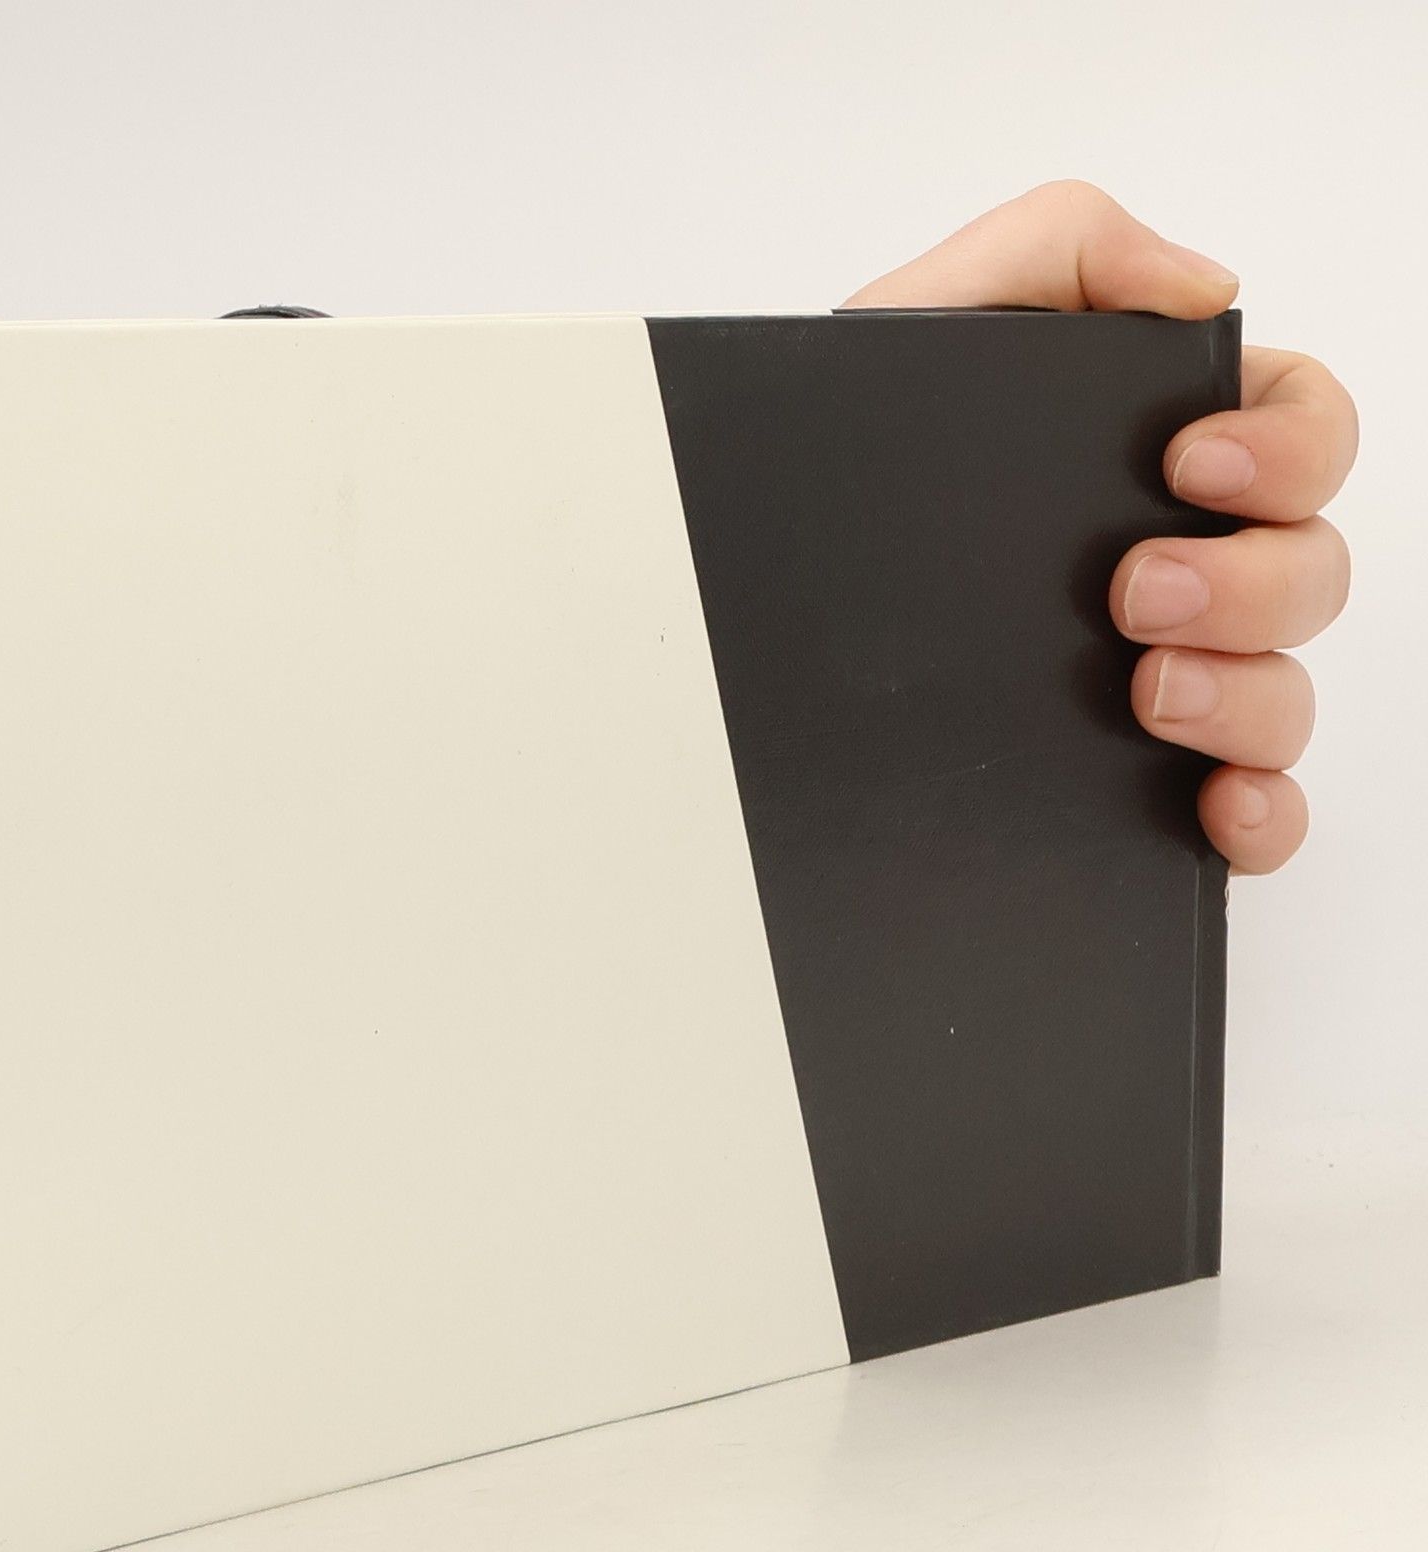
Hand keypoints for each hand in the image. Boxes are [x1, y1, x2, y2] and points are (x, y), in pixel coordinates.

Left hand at [845, 181, 1356, 873]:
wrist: (732, 591)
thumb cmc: (825, 464)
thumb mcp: (918, 323)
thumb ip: (1057, 247)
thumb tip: (1210, 289)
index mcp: (1144, 460)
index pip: (1297, 431)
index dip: (1287, 443)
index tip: (1186, 463)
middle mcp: (1172, 569)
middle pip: (1309, 568)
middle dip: (1252, 579)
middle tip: (1135, 593)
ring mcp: (1158, 680)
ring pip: (1285, 694)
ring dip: (1249, 694)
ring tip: (1148, 695)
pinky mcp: (1128, 782)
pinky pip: (1248, 809)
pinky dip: (1261, 815)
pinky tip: (1217, 808)